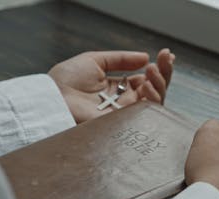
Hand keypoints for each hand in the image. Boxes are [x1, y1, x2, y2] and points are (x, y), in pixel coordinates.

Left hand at [48, 49, 174, 122]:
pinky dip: (152, 98)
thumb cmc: (66, 80)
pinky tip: (145, 84)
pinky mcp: (124, 124)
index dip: (158, 67)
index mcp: (117, 88)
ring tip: (152, 70)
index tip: (165, 54)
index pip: (145, 79)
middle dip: (164, 73)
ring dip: (160, 84)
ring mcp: (125, 114)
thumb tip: (145, 57)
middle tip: (166, 58)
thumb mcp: (95, 61)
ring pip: (156, 103)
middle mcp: (124, 103)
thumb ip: (121, 59)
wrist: (52, 99)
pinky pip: (147, 115)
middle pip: (155, 91)